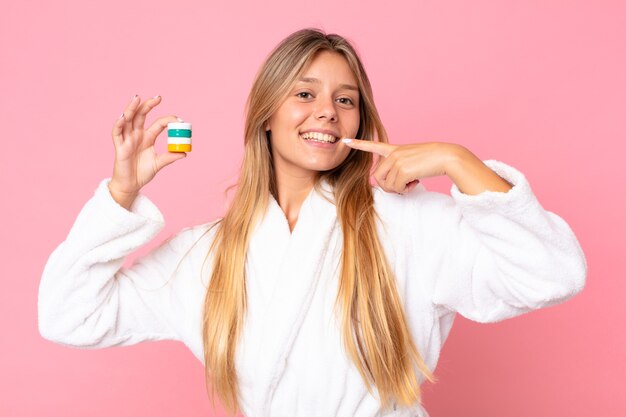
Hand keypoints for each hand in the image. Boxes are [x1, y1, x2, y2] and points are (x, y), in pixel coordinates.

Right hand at [109, 95, 185, 206]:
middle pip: (141, 116)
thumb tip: (185, 153)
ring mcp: (127, 139)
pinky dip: (119, 124)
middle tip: (159, 97)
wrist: (131, 185)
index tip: (179, 120)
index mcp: (148, 137)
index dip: (168, 120)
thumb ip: (170, 157)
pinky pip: (117, 132)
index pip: (158, 124)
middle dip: (148, 105)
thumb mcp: (159, 164)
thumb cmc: (142, 173)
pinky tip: (123, 117)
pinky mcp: (119, 146)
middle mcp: (137, 135)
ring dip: (131, 108)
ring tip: (137, 98)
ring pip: (128, 120)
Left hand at [341, 139, 460, 193]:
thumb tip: (389, 184)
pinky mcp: (402, 170)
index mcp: (394, 149)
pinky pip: (396, 188)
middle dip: (388, 186)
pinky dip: (405, 190)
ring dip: (399, 189)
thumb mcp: (411, 159)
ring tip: (411, 182)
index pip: (373, 146)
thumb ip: (397, 167)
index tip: (345, 141)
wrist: (445, 156)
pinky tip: (415, 182)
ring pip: (387, 185)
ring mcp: (397, 161)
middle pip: (378, 178)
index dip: (359, 145)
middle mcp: (392, 154)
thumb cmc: (431, 160)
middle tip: (403, 185)